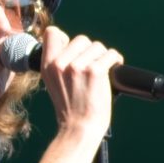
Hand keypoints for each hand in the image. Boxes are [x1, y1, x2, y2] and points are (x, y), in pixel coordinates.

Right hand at [33, 26, 122, 162]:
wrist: (79, 129)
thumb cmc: (70, 109)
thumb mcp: (53, 84)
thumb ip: (58, 64)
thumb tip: (73, 46)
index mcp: (48, 66)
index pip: (52, 33)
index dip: (66, 39)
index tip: (75, 52)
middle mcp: (60, 63)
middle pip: (81, 39)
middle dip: (90, 51)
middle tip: (92, 67)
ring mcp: (77, 66)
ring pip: (97, 46)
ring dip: (103, 57)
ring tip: (103, 71)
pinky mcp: (95, 71)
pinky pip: (111, 54)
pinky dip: (116, 60)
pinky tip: (115, 67)